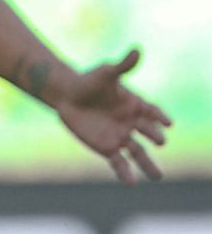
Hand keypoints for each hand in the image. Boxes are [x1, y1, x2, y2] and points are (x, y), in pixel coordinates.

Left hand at [53, 48, 171, 184]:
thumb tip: (137, 50)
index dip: (159, 117)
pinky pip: (119, 163)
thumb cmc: (88, 82)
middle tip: (160, 140)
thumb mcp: (106, 73)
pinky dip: (126, 173)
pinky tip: (132, 183)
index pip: (152, 112)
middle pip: (149, 133)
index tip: (167, 122)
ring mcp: (121, 136)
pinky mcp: (107, 148)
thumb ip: (123, 66)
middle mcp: (132, 123)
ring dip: (148, 165)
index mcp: (136, 105)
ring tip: (158, 176)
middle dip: (155, 136)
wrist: (67, 95)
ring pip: (139, 154)